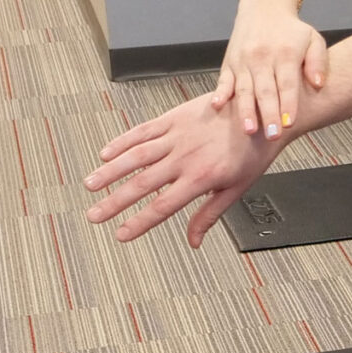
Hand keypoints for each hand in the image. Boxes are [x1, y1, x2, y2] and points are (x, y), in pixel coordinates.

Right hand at [85, 93, 280, 245]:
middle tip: (94, 216)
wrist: (262, 111)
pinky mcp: (174, 118)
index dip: (139, 222)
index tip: (121, 234)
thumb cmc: (252, 152)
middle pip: (142, 184)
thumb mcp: (237, 188)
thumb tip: (194, 241)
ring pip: (136, 156)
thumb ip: (210, 214)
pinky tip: (106, 153)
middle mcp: (184, 158)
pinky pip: (143, 131)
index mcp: (201, 178)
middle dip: (114, 202)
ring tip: (89, 185)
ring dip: (110, 171)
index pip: (162, 206)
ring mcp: (177, 136)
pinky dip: (122, 142)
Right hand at [214, 0, 327, 139]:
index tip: (289, 122)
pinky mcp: (229, 62)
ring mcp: (243, 60)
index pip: (287, 83)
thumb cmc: (291, 31)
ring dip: (245, 110)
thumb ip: (318, 62)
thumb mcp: (313, 39)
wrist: (263, 8)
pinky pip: (223, 79)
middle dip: (268, 113)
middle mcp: (262, 57)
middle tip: (272, 135)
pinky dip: (219, 93)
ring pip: (243, 89)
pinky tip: (216, 105)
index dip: (288, 103)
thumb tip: (318, 83)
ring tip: (249, 129)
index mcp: (285, 54)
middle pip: (265, 90)